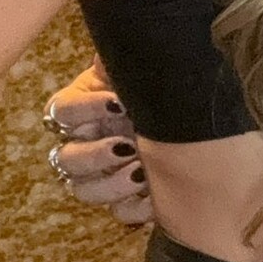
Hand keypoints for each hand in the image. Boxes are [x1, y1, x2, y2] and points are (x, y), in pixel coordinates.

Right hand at [49, 59, 151, 225]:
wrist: (202, 121)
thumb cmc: (163, 89)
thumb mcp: (145, 71)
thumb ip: (122, 59)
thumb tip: (115, 46)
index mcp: (84, 107)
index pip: (60, 110)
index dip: (83, 109)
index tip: (117, 103)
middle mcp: (85, 143)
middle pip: (65, 159)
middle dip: (94, 155)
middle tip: (126, 146)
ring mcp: (103, 176)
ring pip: (84, 190)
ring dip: (110, 185)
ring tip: (141, 174)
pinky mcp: (128, 202)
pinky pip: (120, 214)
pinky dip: (136, 207)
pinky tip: (156, 197)